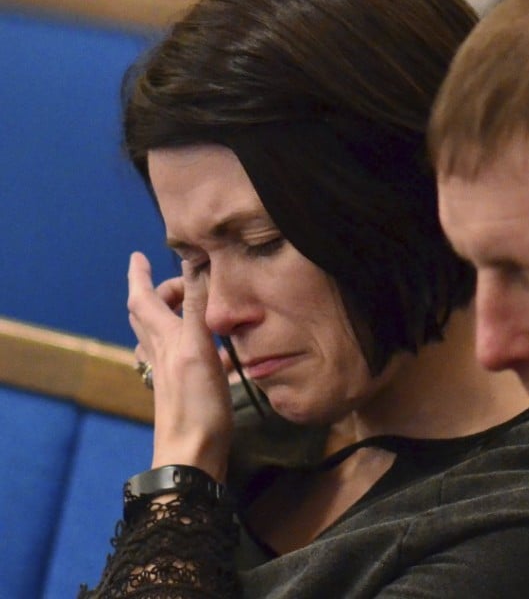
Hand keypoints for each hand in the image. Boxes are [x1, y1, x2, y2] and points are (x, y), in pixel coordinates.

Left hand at [127, 251, 232, 481]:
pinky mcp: (182, 390)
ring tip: (185, 307)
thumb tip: (195, 264)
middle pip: (147, 317)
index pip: (144, 300)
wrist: (191, 456)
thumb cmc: (196, 405)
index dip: (140, 277)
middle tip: (180, 280)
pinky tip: (205, 352)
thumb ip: (197, 307)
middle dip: (157, 293)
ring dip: (168, 316)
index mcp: (164, 340)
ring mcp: (169, 375)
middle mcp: (161, 355)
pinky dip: (188, 345)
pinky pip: (179, 358)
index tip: (138, 256)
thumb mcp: (198, 349)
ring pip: (159, 337)